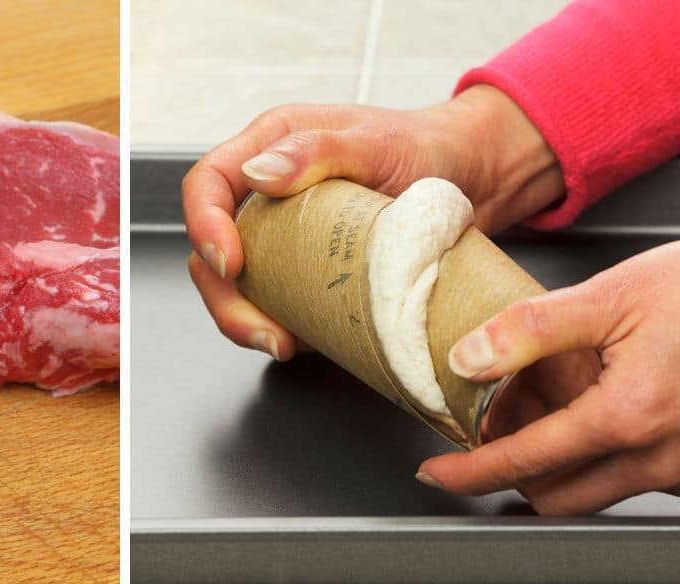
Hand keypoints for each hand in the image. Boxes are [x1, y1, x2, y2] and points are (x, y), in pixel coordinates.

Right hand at [183, 85, 564, 358]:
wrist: (476, 178)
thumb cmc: (428, 146)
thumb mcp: (376, 142)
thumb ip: (317, 149)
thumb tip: (259, 174)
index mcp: (270, 148)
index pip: (208, 184)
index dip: (203, 225)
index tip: (231, 263)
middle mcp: (268, 195)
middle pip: (211, 250)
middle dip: (224, 297)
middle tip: (259, 329)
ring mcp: (284, 238)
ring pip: (237, 287)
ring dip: (247, 322)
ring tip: (282, 344)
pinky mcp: (307, 274)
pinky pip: (276, 306)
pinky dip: (280, 330)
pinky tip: (305, 344)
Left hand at [419, 238, 679, 514]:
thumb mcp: (612, 294)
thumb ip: (530, 330)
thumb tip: (468, 358)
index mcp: (628, 417)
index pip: (524, 462)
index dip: (470, 471)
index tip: (435, 473)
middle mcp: (659, 457)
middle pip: (555, 494)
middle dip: (511, 469)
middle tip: (491, 425)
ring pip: (593, 491)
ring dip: (555, 464)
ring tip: (543, 405)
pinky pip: (633, 478)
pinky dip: (598, 457)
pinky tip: (595, 406)